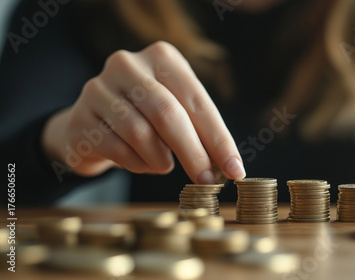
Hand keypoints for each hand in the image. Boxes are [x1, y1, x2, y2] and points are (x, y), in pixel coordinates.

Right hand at [42, 41, 245, 182]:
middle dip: (193, 153)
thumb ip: (199, 130)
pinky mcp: (80, 118)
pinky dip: (137, 164)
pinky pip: (118, 150)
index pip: (197, 101)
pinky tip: (140, 162)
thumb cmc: (147, 118)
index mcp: (161, 57)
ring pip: (141, 134)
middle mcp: (127, 65)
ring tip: (164, 164)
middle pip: (168, 114)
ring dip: (161, 160)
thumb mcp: (176, 110)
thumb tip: (229, 166)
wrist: (94, 124)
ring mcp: (98, 89)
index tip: (235, 170)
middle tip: (208, 181)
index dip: (219, 139)